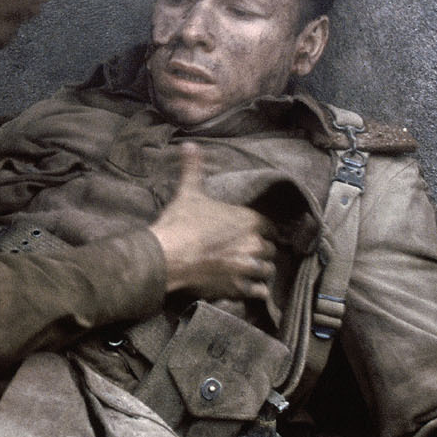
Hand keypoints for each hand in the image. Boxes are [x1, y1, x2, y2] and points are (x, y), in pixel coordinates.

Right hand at [149, 144, 274, 301]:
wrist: (166, 257)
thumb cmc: (180, 223)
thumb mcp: (189, 193)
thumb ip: (194, 168)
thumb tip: (189, 145)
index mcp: (249, 219)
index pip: (270, 226)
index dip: (260, 229)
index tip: (250, 233)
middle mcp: (254, 243)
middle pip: (270, 249)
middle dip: (260, 250)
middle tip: (246, 252)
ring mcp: (248, 267)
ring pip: (267, 270)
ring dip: (260, 270)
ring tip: (248, 270)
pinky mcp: (238, 287)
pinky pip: (260, 291)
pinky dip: (256, 290)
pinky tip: (248, 287)